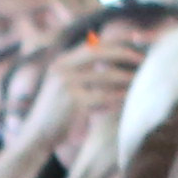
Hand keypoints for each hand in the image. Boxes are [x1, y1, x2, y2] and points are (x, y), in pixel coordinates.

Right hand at [10, 34, 143, 159]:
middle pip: (98, 51)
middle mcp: (61, 68)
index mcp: (60, 62)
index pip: (91, 45)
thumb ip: (81, 74)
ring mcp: (66, 84)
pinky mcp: (72, 101)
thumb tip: (110, 66)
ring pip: (104, 75)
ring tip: (140, 81)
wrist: (36, 135)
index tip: (133, 43)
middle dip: (123, 53)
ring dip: (125, 78)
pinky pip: (103, 96)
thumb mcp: (63, 88)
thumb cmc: (54, 114)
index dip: (114, 42)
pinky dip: (117, 97)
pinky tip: (128, 99)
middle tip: (141, 59)